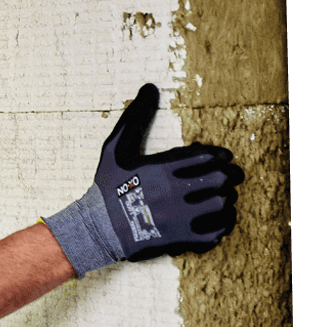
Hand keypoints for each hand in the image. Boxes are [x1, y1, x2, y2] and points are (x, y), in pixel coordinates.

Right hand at [45, 84, 243, 274]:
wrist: (97, 228)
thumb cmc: (107, 186)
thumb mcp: (115, 148)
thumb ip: (135, 117)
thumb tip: (150, 88)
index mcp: (161, 169)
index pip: (207, 156)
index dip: (220, 155)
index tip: (222, 158)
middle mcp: (174, 192)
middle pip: (220, 180)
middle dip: (228, 176)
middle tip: (227, 176)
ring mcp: (179, 218)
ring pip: (222, 204)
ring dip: (225, 198)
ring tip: (220, 196)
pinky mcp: (182, 238)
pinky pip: (217, 231)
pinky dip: (222, 224)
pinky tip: (215, 218)